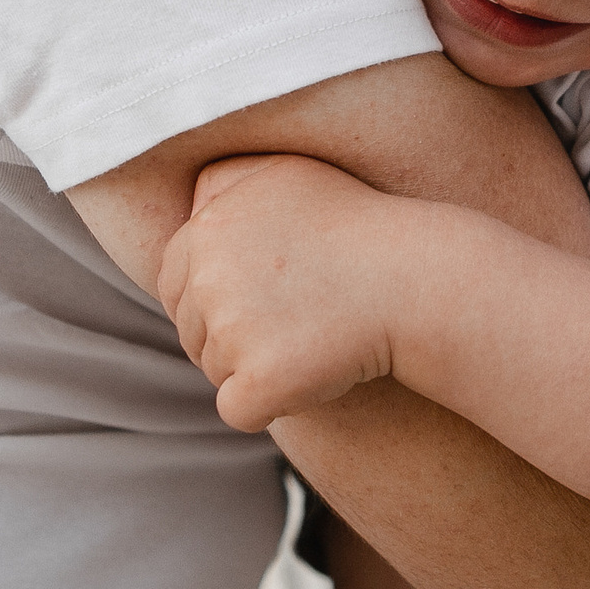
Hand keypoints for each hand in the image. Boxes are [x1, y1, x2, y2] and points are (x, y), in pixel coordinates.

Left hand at [157, 154, 425, 431]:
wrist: (417, 280)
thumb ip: (227, 185)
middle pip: (191, 331)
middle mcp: (209, 274)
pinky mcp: (261, 379)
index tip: (259, 303)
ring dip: (256, 368)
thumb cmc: (361, 226)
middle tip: (293, 324)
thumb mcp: (287, 177)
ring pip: (215, 371)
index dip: (210, 301)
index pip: (172, 281)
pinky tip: (310, 377)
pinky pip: (239, 411)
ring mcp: (232, 329)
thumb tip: (189, 204)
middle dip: (231, 338)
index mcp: (209, 225)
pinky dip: (270, 405)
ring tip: (312, 340)